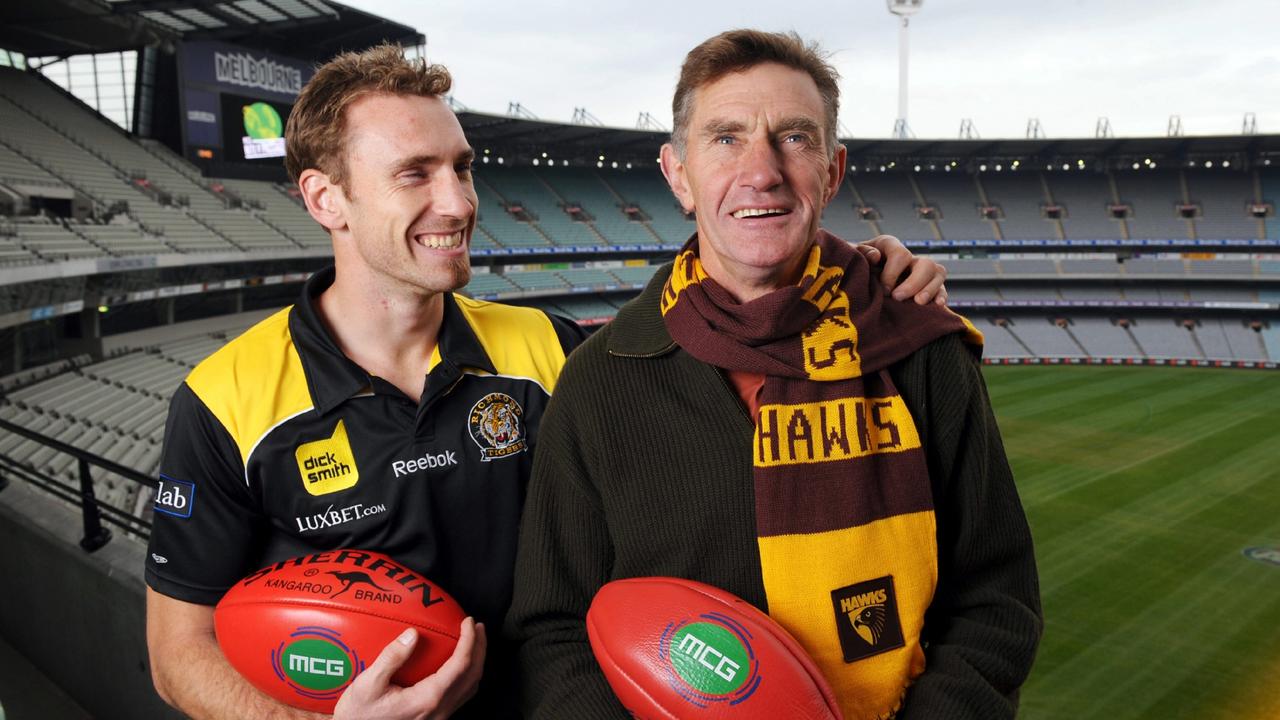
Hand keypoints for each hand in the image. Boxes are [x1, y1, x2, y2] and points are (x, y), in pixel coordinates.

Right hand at [334, 618, 485, 719]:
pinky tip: (455, 664)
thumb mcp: (368, 684)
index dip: (469, 641)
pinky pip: (459, 694)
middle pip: (473, 676)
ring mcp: (439, 716)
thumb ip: (391, 658)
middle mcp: (439, 710)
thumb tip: (412, 634)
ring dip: (475, 662)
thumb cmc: (358, 714)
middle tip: (478, 627)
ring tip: (472, 642)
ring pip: (469, 687)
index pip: (460, 666)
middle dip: (480, 649)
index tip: (468, 622)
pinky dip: (465, 674)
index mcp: (427, 699)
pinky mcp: (434, 717)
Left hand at [856, 234, 948, 305]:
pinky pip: (941, 288)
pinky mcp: (927, 286)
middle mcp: (908, 257)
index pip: (900, 254)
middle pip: (925, 264)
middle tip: (898, 298)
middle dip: (913, 283)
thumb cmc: (854, 268)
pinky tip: (937, 305)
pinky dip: (941, 296)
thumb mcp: (853, 258)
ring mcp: (920, 271)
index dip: (893, 273)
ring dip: (930, 289)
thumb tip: (876, 256)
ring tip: (918, 303)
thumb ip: (861, 254)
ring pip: (938, 273)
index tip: (883, 290)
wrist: (854, 282)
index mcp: (889, 246)